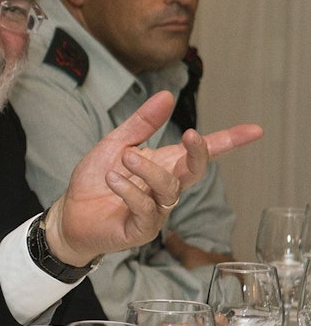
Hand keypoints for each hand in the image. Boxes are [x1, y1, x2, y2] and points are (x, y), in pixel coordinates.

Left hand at [47, 91, 261, 265]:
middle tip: (191, 136)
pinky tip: (112, 179)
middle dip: (200, 154)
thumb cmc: (95, 181)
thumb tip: (166, 95)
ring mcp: (156, 211)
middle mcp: (166, 188)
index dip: (229, 142)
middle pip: (196, 172)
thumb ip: (141, 124)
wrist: (70, 214)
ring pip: (169, 189)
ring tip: (124, 156)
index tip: (255, 130)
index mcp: (164, 165)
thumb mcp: (115, 144)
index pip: (202, 154)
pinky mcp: (141, 230)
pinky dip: (129, 191)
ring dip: (148, 169)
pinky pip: (146, 209)